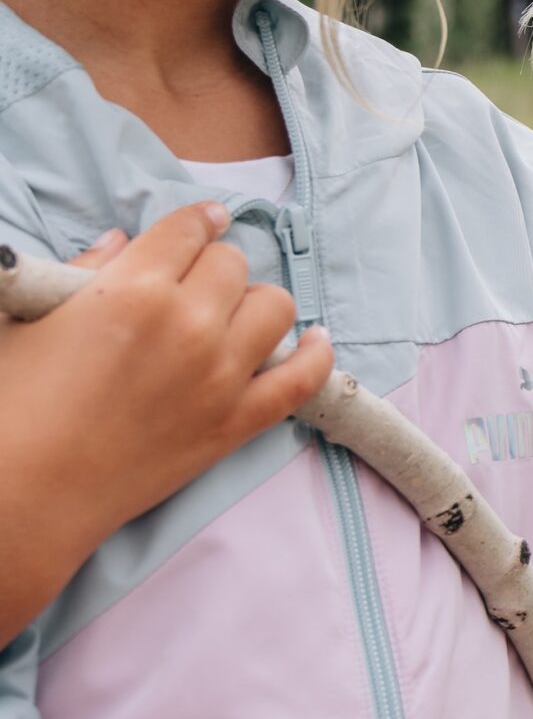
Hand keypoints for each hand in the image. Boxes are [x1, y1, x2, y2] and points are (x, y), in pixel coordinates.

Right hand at [0, 202, 331, 647]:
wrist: (29, 495)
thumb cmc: (17, 406)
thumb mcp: (33, 320)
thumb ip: (83, 272)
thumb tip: (120, 242)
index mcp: (134, 288)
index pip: (189, 229)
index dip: (197, 222)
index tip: (204, 224)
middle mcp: (188, 324)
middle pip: (233, 264)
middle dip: (213, 268)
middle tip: (193, 287)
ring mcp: (220, 376)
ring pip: (276, 306)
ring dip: (256, 304)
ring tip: (233, 316)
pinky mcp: (235, 425)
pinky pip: (303, 379)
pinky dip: (316, 355)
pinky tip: (314, 341)